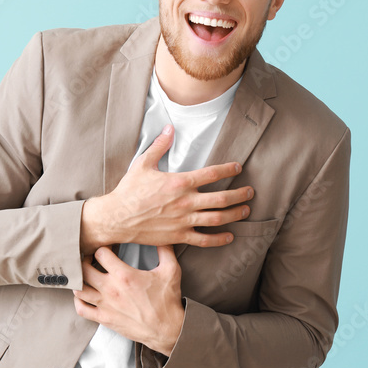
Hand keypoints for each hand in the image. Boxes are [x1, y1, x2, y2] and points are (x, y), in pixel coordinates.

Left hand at [73, 245, 184, 355]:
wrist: (167, 329)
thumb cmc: (167, 300)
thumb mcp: (171, 270)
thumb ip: (165, 249)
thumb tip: (162, 236)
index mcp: (124, 275)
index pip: (101, 253)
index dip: (103, 247)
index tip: (108, 248)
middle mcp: (110, 289)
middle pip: (84, 269)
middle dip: (86, 260)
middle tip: (92, 258)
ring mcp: (105, 305)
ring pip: (79, 289)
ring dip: (80, 279)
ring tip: (86, 275)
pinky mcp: (104, 319)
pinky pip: (81, 309)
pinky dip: (78, 301)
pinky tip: (85, 295)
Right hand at [80, 125, 253, 252]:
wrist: (117, 218)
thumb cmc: (129, 190)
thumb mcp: (143, 163)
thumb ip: (160, 146)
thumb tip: (169, 128)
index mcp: (179, 182)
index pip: (211, 174)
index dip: (228, 169)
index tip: (238, 167)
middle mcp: (185, 202)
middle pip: (221, 198)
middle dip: (239, 195)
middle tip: (250, 192)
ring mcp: (183, 220)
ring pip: (217, 219)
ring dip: (234, 215)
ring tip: (245, 211)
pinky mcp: (178, 236)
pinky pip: (203, 240)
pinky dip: (219, 239)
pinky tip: (229, 236)